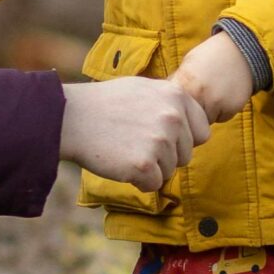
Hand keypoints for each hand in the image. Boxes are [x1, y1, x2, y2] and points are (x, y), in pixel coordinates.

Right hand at [59, 77, 211, 192]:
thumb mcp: (145, 89)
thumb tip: (191, 122)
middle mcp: (174, 117)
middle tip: (135, 144)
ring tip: (125, 149)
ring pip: (169, 171)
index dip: (182, 140)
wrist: (71, 118)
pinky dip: (138, 181)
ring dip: (150, 168)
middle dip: (165, 156)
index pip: (202, 132)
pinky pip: (154, 184)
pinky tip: (121, 163)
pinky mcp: (144, 164)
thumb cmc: (105, 104)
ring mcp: (160, 141)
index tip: (159, 138)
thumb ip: (171, 103)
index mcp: (177, 96)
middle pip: (186, 155)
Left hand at [171, 32, 256, 123]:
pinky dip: (222, 111)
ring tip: (212, 93)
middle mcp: (199, 95)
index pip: (171, 108)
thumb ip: (176, 84)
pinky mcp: (231, 108)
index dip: (172, 108)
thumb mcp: (187, 66)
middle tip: (197, 98)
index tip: (175, 106)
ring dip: (206, 113)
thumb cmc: (210, 56)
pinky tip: (225, 95)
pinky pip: (221, 118)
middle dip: (189, 113)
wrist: (240, 50)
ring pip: (204, 121)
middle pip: (186, 118)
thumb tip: (161, 102)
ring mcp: (216, 103)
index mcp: (185, 82)